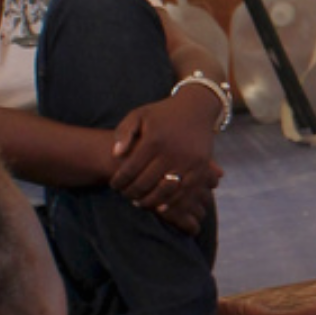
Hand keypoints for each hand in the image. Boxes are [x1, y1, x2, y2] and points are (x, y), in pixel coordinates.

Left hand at [112, 93, 223, 226]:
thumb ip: (124, 132)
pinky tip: (160, 206)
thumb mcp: (139, 115)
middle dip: (130, 193)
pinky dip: (171, 202)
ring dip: (149, 201)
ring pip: (163, 192)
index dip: (118, 181)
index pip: (129, 170)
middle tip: (125, 194)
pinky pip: (184, 192)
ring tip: (139, 201)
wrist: (196, 108)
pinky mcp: (201, 167)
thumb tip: (116, 155)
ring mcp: (187, 161)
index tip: (114, 185)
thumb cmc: (162, 114)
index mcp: (153, 140)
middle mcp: (171, 152)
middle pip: (145, 183)